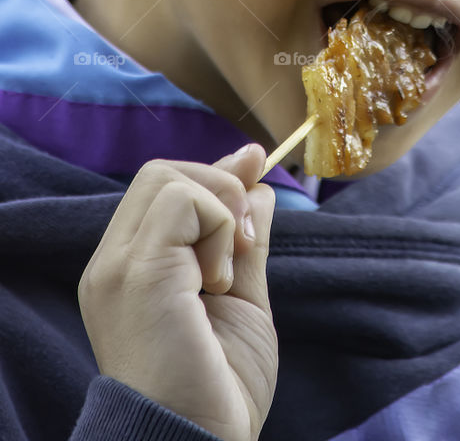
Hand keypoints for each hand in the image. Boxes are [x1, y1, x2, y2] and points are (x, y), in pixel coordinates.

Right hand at [78, 143, 277, 440]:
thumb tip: (252, 166)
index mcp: (129, 269)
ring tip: (225, 275)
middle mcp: (111, 264)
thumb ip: (241, 232)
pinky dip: (216, 225)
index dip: (213, 178)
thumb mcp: (240, 292)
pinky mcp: (136, 272)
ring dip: (219, 209)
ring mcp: (117, 267)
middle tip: (242, 245)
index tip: (254, 181)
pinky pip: (180, 200)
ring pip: (167, 177)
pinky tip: (218, 283)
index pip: (161, 187)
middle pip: (160, 172)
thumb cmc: (219, 386)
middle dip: (218, 188)